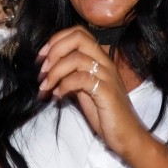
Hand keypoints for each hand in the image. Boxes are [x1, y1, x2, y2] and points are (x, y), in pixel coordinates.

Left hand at [36, 27, 149, 159]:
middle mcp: (105, 63)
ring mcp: (107, 76)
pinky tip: (57, 97)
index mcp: (100, 59)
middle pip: (78, 38)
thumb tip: (49, 71)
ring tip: (45, 88)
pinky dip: (64, 86)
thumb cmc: (106, 114)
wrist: (126, 135)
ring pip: (76, 59)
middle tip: (42, 71)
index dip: (56, 41)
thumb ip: (72, 77)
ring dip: (54, 72)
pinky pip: (81, 79)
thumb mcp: (85, 91)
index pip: (78, 33)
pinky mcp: (106, 92)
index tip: (41, 59)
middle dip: (54, 50)